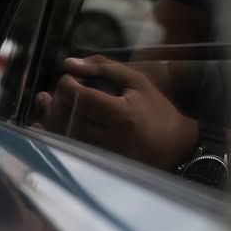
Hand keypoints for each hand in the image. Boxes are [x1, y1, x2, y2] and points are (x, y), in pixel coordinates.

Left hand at [32, 54, 198, 171]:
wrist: (177, 148)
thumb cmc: (156, 110)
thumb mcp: (136, 82)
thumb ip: (103, 68)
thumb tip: (68, 63)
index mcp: (122, 115)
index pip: (80, 97)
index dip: (67, 84)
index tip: (70, 80)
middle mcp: (112, 139)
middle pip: (68, 117)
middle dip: (58, 100)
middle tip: (63, 93)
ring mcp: (104, 157)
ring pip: (63, 137)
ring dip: (54, 118)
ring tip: (57, 106)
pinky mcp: (99, 167)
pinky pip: (68, 151)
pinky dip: (56, 136)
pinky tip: (54, 125)